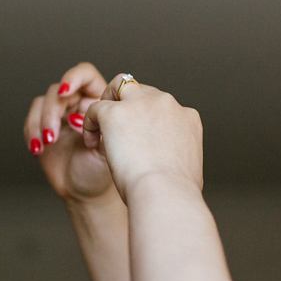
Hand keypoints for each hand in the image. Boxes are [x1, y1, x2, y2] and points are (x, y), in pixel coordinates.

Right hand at [23, 62, 116, 202]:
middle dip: (53, 111)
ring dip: (40, 122)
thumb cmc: (103, 171)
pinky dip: (31, 132)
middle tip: (52, 134)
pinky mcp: (43, 128)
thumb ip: (98, 126)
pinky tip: (38, 149)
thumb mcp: (109, 148)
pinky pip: (31, 120)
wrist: (86, 194)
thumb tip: (79, 114)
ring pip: (42, 102)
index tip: (65, 91)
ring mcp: (59, 115)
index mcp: (99, 101)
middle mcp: (78, 104)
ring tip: (47, 143)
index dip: (73, 77)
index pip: (85, 75)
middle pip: (59, 90)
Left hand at [82, 74, 203, 199]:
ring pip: (119, 86)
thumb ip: (180, 158)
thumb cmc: (176, 194)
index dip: (147, 119)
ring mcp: (141, 104)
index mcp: (187, 117)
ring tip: (100, 126)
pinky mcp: (115, 113)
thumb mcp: (190, 170)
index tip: (138, 138)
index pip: (163, 107)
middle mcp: (166, 104)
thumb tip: (177, 167)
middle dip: (128, 106)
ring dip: (109, 102)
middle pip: (142, 91)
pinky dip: (90, 122)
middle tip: (116, 129)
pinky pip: (96, 108)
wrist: (165, 194)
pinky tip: (91, 142)